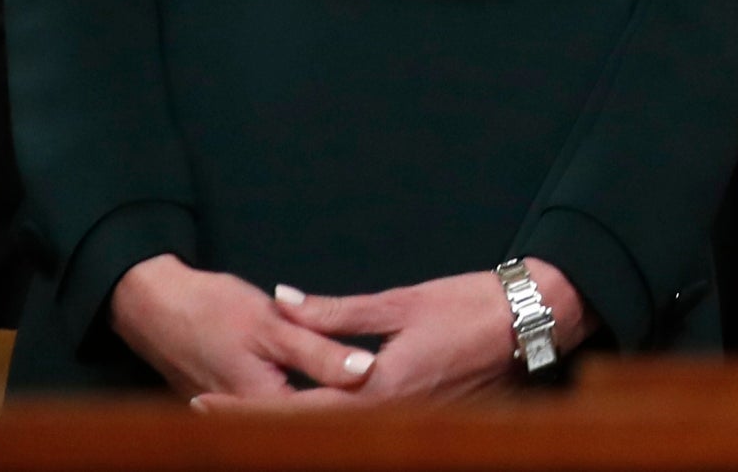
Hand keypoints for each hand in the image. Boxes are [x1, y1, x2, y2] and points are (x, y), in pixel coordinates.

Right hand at [109, 253, 374, 403]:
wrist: (152, 308)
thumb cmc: (211, 309)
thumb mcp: (272, 325)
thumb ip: (319, 353)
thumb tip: (366, 372)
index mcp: (261, 402)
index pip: (320, 419)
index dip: (359, 413)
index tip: (397, 406)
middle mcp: (245, 419)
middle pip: (304, 425)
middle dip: (343, 415)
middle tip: (391, 409)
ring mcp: (233, 417)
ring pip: (287, 422)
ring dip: (322, 415)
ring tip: (367, 406)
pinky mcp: (227, 407)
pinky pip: (268, 415)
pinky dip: (296, 408)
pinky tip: (327, 398)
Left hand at [205, 259, 590, 408]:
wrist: (536, 322)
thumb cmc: (472, 305)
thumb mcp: (400, 302)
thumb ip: (335, 311)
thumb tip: (281, 302)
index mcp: (380, 388)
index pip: (296, 413)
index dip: (243, 413)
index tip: (201, 406)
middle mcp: (393, 418)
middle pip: (311, 435)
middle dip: (256, 424)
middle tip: (206, 412)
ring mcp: (412, 425)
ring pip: (338, 435)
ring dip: (291, 426)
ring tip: (245, 414)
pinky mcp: (427, 422)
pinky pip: (367, 429)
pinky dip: (330, 423)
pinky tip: (309, 411)